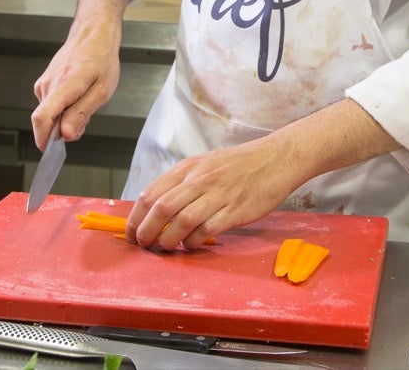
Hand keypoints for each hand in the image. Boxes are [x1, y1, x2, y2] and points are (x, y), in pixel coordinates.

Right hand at [31, 17, 119, 150]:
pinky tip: (76, 97)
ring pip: (49, 114)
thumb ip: (81, 113)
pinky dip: (62, 109)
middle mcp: (49, 84)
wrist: (93, 36)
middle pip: (47, 120)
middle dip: (63, 129)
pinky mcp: (44, 84)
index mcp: (65, 85)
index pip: (42, 116)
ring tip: (84, 101)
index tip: (48, 150)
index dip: (42, 138)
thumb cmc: (101, 60)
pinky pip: (50, 106)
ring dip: (65, 118)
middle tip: (85, 119)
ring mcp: (44, 83)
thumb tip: (65, 134)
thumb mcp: (101, 91)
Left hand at [126, 137, 306, 251]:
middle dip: (146, 231)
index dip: (136, 217)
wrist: (276, 159)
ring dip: (168, 240)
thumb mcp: (205, 164)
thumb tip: (157, 207)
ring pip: (182, 221)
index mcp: (189, 168)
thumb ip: (182, 183)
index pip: (151, 193)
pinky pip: (207, 230)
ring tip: (165, 247)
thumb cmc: (239, 164)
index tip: (132, 232)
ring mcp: (218, 195)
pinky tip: (191, 244)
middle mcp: (200, 179)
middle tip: (143, 245)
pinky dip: (194, 241)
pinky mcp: (235, 210)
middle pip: (162, 209)